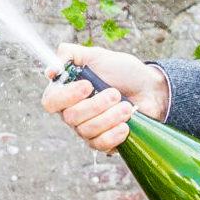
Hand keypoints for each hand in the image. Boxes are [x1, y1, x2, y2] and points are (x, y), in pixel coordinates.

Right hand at [40, 43, 170, 152]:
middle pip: (71, 117)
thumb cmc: (122, 71)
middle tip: (116, 93)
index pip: (51, 101)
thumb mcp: (96, 55)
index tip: (88, 86)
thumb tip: (50, 71)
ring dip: (110, 117)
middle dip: (96, 105)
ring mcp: (86, 129)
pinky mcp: (102, 141)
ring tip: (127, 107)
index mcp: (67, 92)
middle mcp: (72, 113)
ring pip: (87, 131)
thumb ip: (70, 54)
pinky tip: (125, 125)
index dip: (66, 96)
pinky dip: (113, 135)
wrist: (149, 88)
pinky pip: (99, 145)